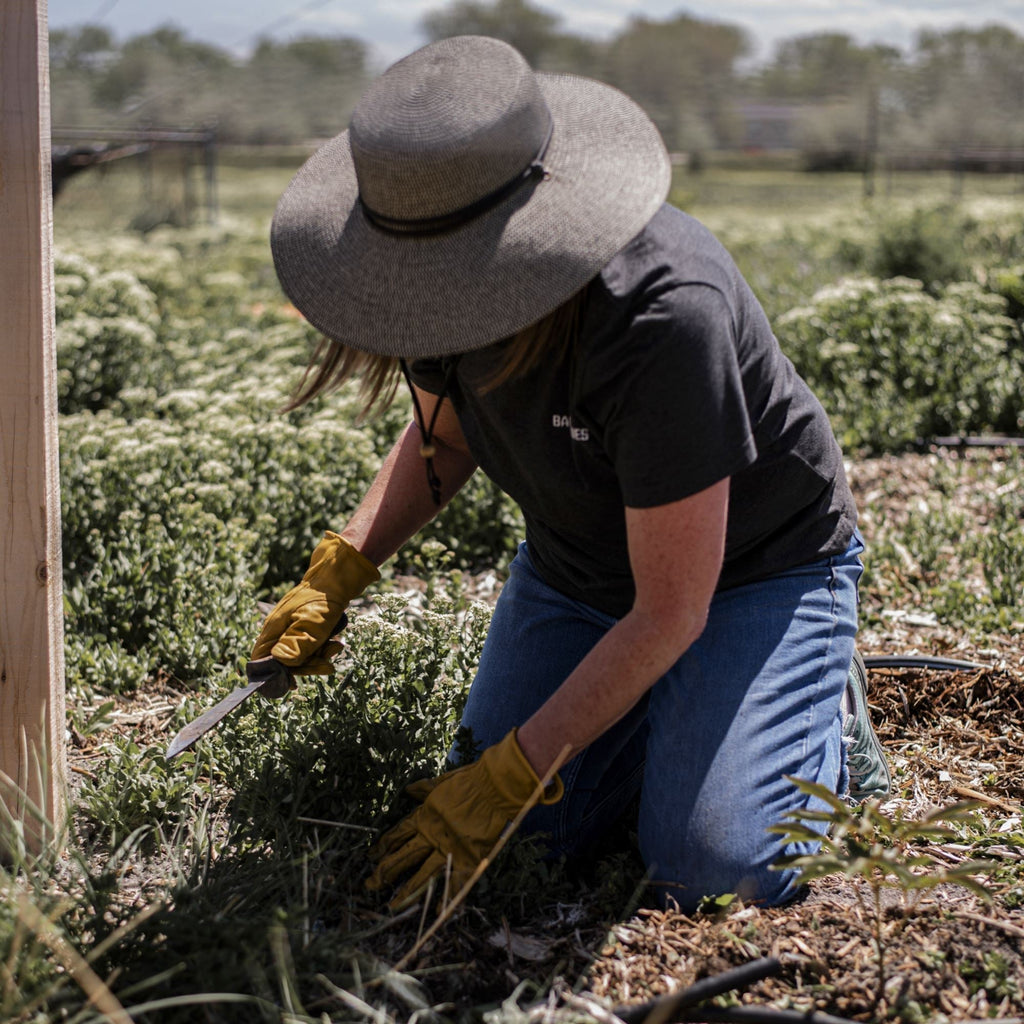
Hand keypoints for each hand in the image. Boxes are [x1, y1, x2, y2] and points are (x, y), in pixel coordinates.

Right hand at [250, 532, 378, 674]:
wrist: (339, 575)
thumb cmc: (325, 598)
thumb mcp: (314, 623)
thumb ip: (297, 643)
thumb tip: (279, 662)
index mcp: (274, 629)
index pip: (260, 661)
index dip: (273, 675)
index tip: (293, 683)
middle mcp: (278, 629)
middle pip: (282, 661)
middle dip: (305, 667)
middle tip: (326, 665)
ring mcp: (290, 627)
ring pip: (298, 655)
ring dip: (318, 657)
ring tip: (336, 647)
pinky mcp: (303, 625)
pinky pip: (309, 645)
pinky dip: (322, 648)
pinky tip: (336, 643)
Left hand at [365, 730, 562, 906]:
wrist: (494, 789)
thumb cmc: (468, 781)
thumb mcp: (441, 782)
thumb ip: (423, 790)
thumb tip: (407, 791)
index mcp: (424, 817)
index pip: (398, 835)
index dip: (383, 846)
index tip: (370, 857)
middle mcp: (432, 837)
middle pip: (404, 857)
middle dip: (385, 872)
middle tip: (370, 885)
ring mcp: (449, 850)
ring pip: (423, 875)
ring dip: (407, 892)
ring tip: (392, 906)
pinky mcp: (467, 860)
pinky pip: (455, 883)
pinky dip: (448, 899)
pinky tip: (437, 913)